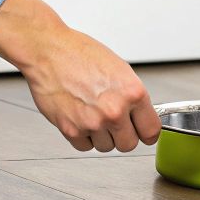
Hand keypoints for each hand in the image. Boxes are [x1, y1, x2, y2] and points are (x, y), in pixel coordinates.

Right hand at [0, 0, 160, 151]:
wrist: (48, 51)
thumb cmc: (79, 54)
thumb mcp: (119, 69)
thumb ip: (132, 96)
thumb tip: (140, 116)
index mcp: (132, 93)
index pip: (151, 131)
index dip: (146, 132)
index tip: (142, 132)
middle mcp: (114, 110)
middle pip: (129, 145)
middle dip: (122, 135)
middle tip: (114, 122)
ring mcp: (93, 123)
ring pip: (106, 147)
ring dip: (101, 135)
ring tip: (92, 113)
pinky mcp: (71, 130)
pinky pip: (85, 147)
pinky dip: (83, 136)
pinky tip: (79, 116)